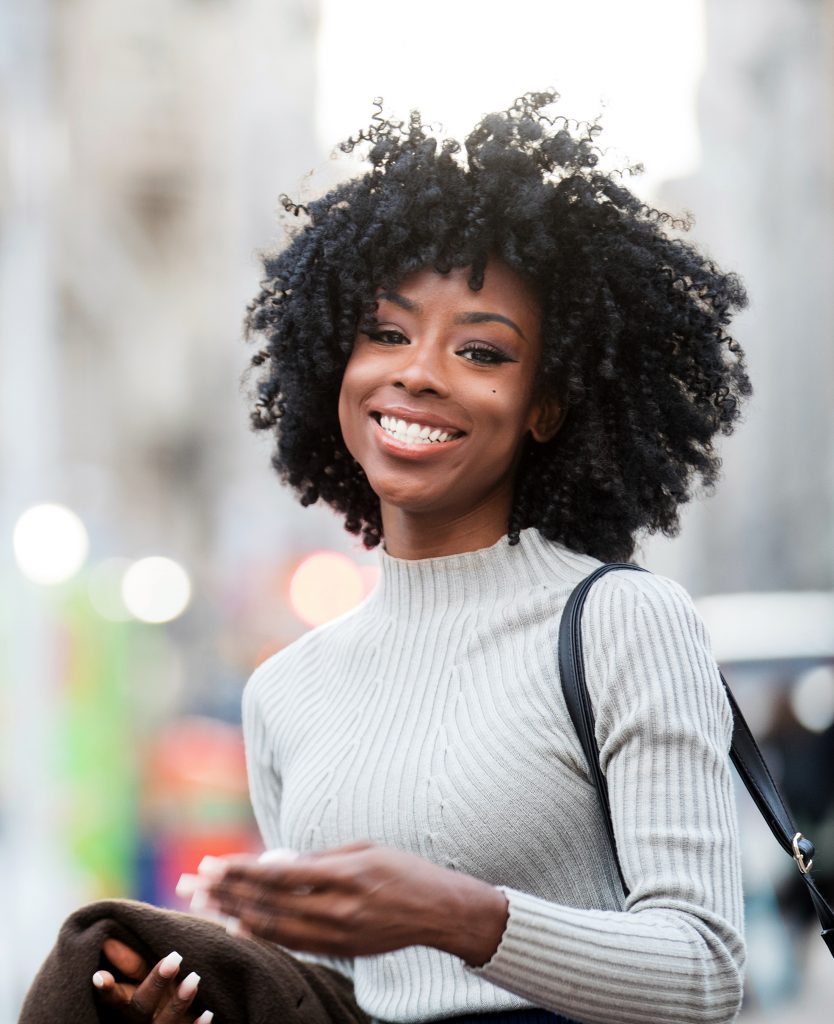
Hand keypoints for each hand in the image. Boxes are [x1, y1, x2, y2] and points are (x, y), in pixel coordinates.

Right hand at [92, 938, 212, 1022]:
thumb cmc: (152, 999)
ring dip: (179, 1002)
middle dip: (155, 983)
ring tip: (195, 978)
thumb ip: (131, 965)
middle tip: (175, 957)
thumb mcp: (140, 983)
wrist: (167, 1023)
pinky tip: (208, 1013)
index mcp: (125, 1008)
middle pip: (140, 1008)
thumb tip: (109, 939)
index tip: (100, 975)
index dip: (107, 990)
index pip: (113, 999)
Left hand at [203, 839, 508, 963]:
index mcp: (345, 874)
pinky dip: (263, 935)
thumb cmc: (403, 870)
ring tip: (206, 904)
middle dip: (226, 892)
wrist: (439, 911)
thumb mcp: (363, 849)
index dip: (241, 870)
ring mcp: (339, 934)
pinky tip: (240, 926)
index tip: (211, 864)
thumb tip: (278, 861)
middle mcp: (338, 908)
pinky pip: (293, 943)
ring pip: (275, 928)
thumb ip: (320, 857)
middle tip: (192, 883)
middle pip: (269, 902)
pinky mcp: (341, 950)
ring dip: (235, 914)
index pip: (279, 874)